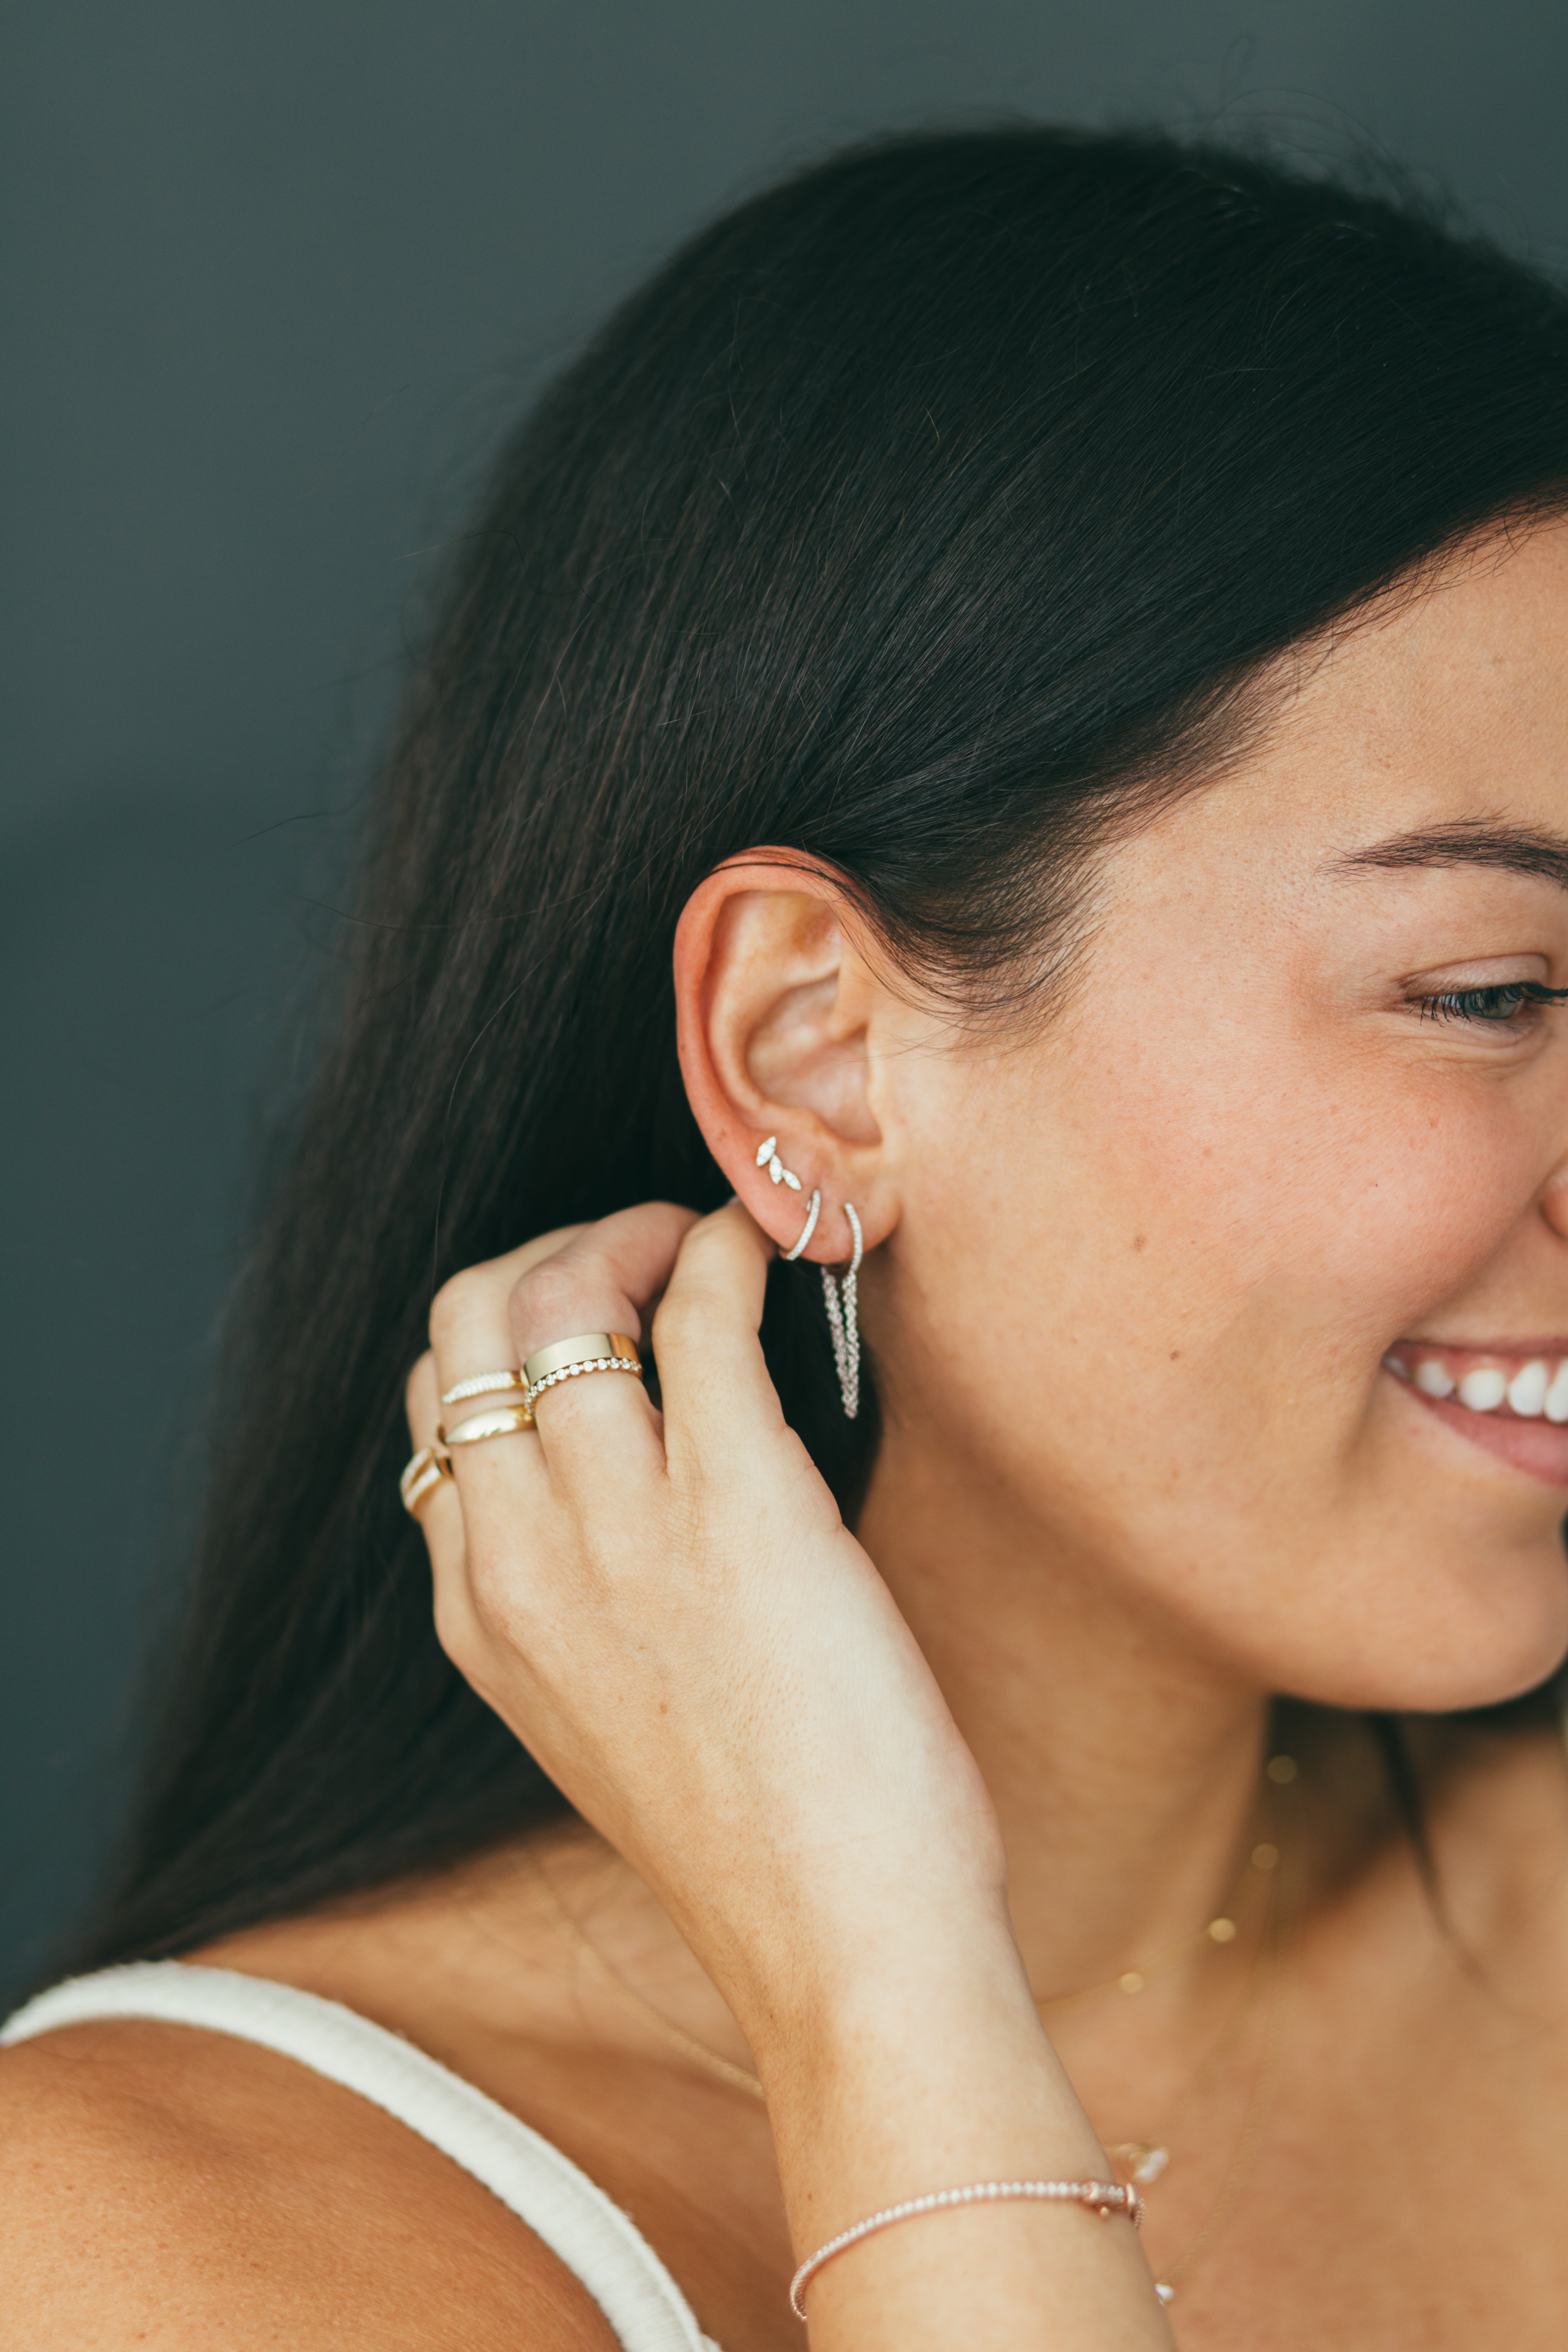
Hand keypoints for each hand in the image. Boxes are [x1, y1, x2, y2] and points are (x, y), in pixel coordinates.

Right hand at [408, 1203, 1167, 2344]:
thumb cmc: (758, 1842)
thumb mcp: (603, 1719)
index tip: (593, 1318)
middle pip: (469, 1324)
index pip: (439, 1409)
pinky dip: (724, 1256)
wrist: (842, 1947)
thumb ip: (577, 1601)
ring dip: (634, 1235)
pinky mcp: (740, 1500)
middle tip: (639, 1257)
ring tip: (704, 1244)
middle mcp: (520, 1554)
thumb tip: (615, 1484)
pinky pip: (700, 1316)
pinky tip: (764, 1255)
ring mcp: (621, 1525)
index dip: (510, 1333)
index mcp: (481, 1613)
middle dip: (546, 1256)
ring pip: (562, 1294)